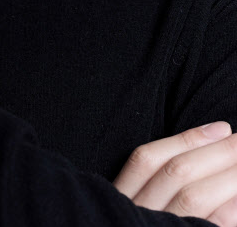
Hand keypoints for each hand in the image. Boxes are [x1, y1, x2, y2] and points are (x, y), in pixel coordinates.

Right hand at [113, 121, 236, 223]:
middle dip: (215, 152)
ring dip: (227, 175)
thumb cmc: (148, 222)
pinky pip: (210, 223)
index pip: (146, 159)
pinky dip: (230, 206)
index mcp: (120, 200)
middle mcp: (135, 215)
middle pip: (174, 173)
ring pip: (192, 197)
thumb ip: (159, 187)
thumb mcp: (140, 209)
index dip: (186, 140)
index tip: (221, 127)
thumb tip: (209, 145)